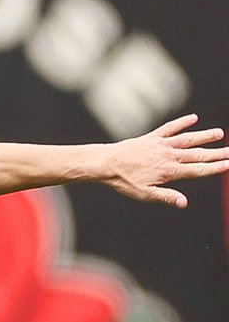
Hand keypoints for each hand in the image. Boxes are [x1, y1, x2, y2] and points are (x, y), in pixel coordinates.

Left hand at [102, 115, 228, 206]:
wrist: (105, 163)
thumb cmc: (124, 181)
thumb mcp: (144, 194)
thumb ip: (166, 197)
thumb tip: (184, 203)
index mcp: (169, 171)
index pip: (198, 170)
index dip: (214, 167)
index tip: (228, 164)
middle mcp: (169, 156)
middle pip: (198, 154)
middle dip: (217, 153)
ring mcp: (161, 145)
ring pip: (188, 139)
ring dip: (205, 136)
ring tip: (220, 134)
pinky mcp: (152, 137)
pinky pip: (170, 128)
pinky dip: (182, 122)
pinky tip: (193, 118)